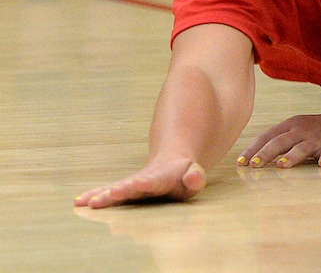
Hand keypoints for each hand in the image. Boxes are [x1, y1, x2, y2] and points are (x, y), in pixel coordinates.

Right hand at [74, 157, 206, 208]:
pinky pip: (108, 192)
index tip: (134, 184)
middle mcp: (142, 180)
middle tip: (105, 197)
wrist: (172, 164)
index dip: (143, 183)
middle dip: (118, 191)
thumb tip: (194, 176)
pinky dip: (94, 195)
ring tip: (86, 202)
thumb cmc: (184, 176)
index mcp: (161, 178)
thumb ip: (195, 178)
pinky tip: (79, 201)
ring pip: (115, 188)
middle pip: (129, 186)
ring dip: (101, 195)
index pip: (152, 182)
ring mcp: (132, 184)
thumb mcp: (194, 176)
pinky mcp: (124, 189)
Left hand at [237, 111, 320, 168]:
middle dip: (266, 153)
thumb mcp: (295, 131)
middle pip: (280, 142)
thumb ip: (278, 142)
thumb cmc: (315, 132)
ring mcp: (317, 138)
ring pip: (302, 148)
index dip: (253, 149)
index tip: (241, 163)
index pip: (267, 137)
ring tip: (281, 165)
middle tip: (254, 165)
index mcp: (289, 126)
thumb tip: (252, 160)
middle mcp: (301, 130)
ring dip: (291, 156)